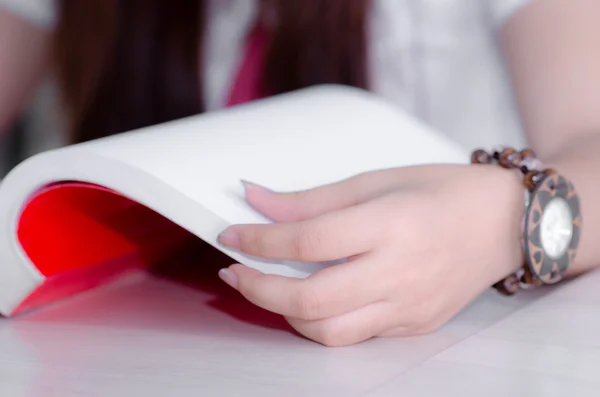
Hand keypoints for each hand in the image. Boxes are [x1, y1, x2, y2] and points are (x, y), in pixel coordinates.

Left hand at [217, 164, 524, 346]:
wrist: (504, 222)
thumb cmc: (443, 192)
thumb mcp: (375, 180)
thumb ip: (312, 200)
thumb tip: (256, 200)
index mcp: (390, 225)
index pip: (306, 241)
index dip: (258, 240)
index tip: (231, 233)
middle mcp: (400, 273)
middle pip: (309, 300)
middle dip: (257, 289)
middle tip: (234, 270)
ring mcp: (409, 307)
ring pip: (327, 330)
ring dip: (284, 313)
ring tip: (267, 286)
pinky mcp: (414, 326)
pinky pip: (355, 334)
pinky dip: (321, 320)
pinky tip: (311, 296)